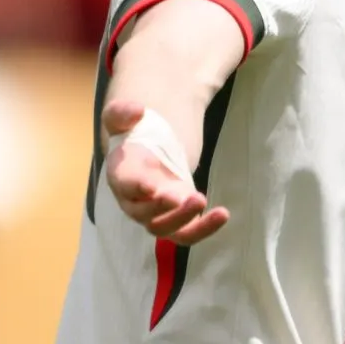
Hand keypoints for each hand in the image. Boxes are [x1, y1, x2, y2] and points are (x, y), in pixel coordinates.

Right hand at [103, 98, 227, 244]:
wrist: (146, 153)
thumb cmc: (132, 137)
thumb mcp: (123, 118)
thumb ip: (123, 112)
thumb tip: (136, 110)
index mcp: (121, 176)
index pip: (125, 186)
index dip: (137, 188)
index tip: (153, 187)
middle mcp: (135, 202)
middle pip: (145, 215)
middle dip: (166, 210)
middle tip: (192, 196)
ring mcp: (156, 214)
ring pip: (165, 229)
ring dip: (185, 220)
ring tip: (203, 200)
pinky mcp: (177, 219)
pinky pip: (187, 233)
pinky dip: (204, 229)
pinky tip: (222, 214)